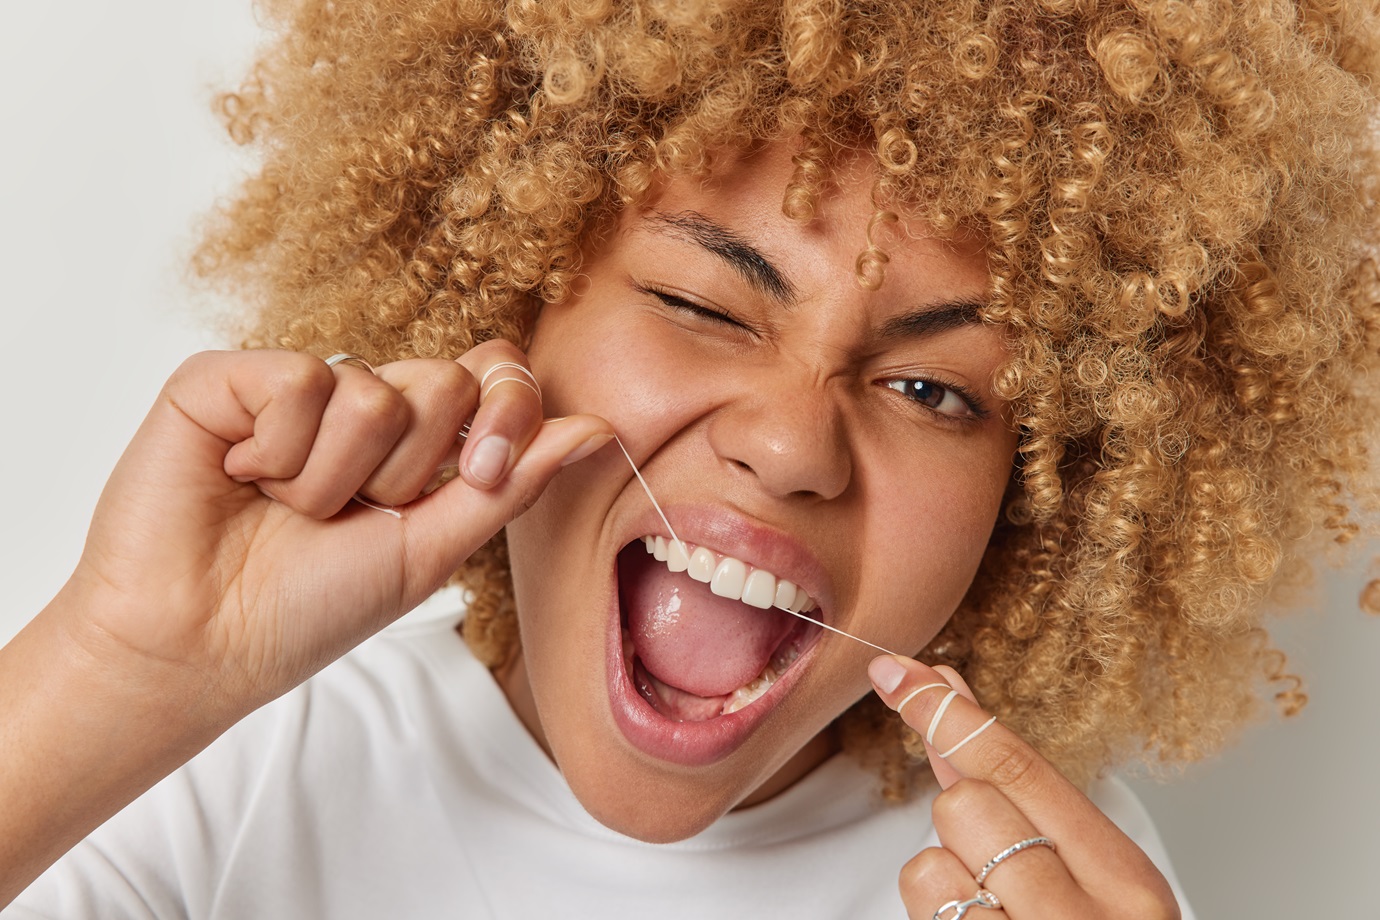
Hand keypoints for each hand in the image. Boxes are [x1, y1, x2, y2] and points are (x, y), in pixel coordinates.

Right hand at [60, 342, 611, 719]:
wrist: (202, 643)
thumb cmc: (310, 607)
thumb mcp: (434, 548)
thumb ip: (514, 482)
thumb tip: (601, 427)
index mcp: (416, 439)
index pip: (493, 376)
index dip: (503, 411)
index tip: (480, 472)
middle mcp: (361, 402)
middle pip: (448, 381)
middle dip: (411, 471)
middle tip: (353, 513)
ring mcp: (296, 386)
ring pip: (375, 390)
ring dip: (336, 478)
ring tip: (286, 508)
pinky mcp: (227, 378)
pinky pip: (299, 381)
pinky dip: (278, 451)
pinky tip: (241, 477)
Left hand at [868, 656, 1179, 919]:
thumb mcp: (1085, 879)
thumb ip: (1014, 790)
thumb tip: (946, 686)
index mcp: (1128, 886)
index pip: (1023, 771)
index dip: (948, 712)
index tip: (896, 671)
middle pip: (968, 808)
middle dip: (962, 820)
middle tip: (999, 866)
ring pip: (926, 868)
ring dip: (943, 884)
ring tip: (992, 918)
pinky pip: (920, 918)